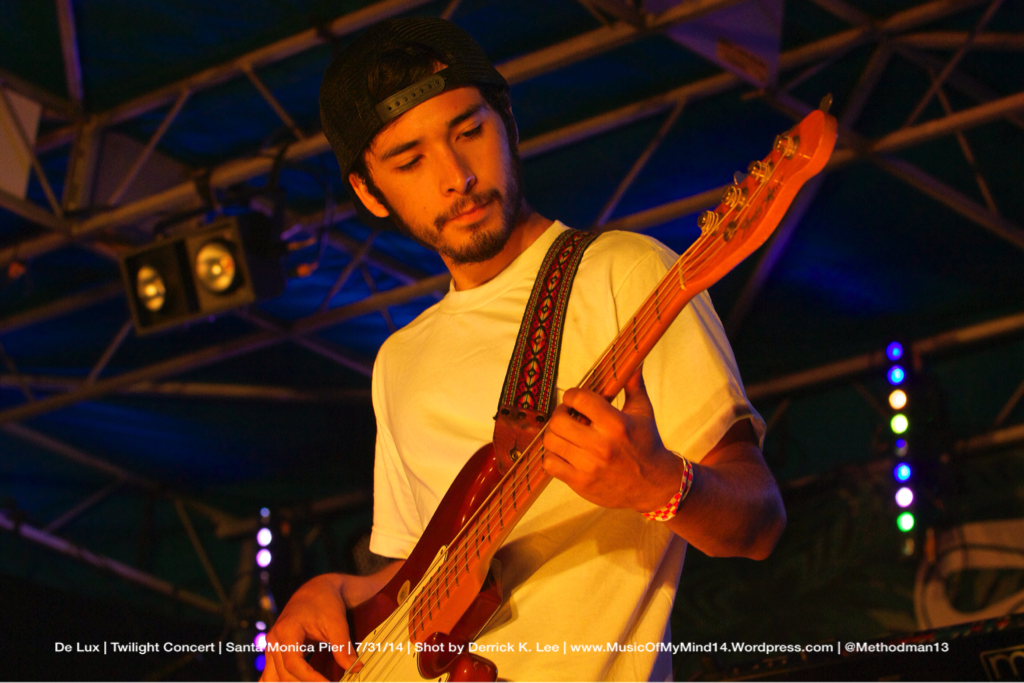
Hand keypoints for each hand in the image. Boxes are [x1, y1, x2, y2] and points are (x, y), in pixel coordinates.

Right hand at [261, 573, 353, 682]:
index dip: (311, 678)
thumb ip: (342, 646)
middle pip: (284, 674)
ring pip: (273, 678)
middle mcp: (274, 641)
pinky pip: (269, 675)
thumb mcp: (336, 622)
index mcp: (286, 631)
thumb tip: (355, 668)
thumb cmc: (325, 602)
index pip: (294, 664)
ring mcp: (271, 647)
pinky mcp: (274, 652)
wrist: (315, 590)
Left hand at [541, 366, 683, 512]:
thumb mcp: (643, 412)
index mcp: (616, 425)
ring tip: (566, 434)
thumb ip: (633, 384)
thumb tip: (634, 360)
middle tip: (567, 415)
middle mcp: (602, 446)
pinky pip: (550, 464)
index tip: (574, 398)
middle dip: (560, 414)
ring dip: (555, 435)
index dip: (572, 395)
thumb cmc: (647, 445)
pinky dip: (553, 456)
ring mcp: (589, 466)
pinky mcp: (581, 484)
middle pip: (558, 421)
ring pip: (551, 442)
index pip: (579, 399)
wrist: (655, 486)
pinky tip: (564, 453)